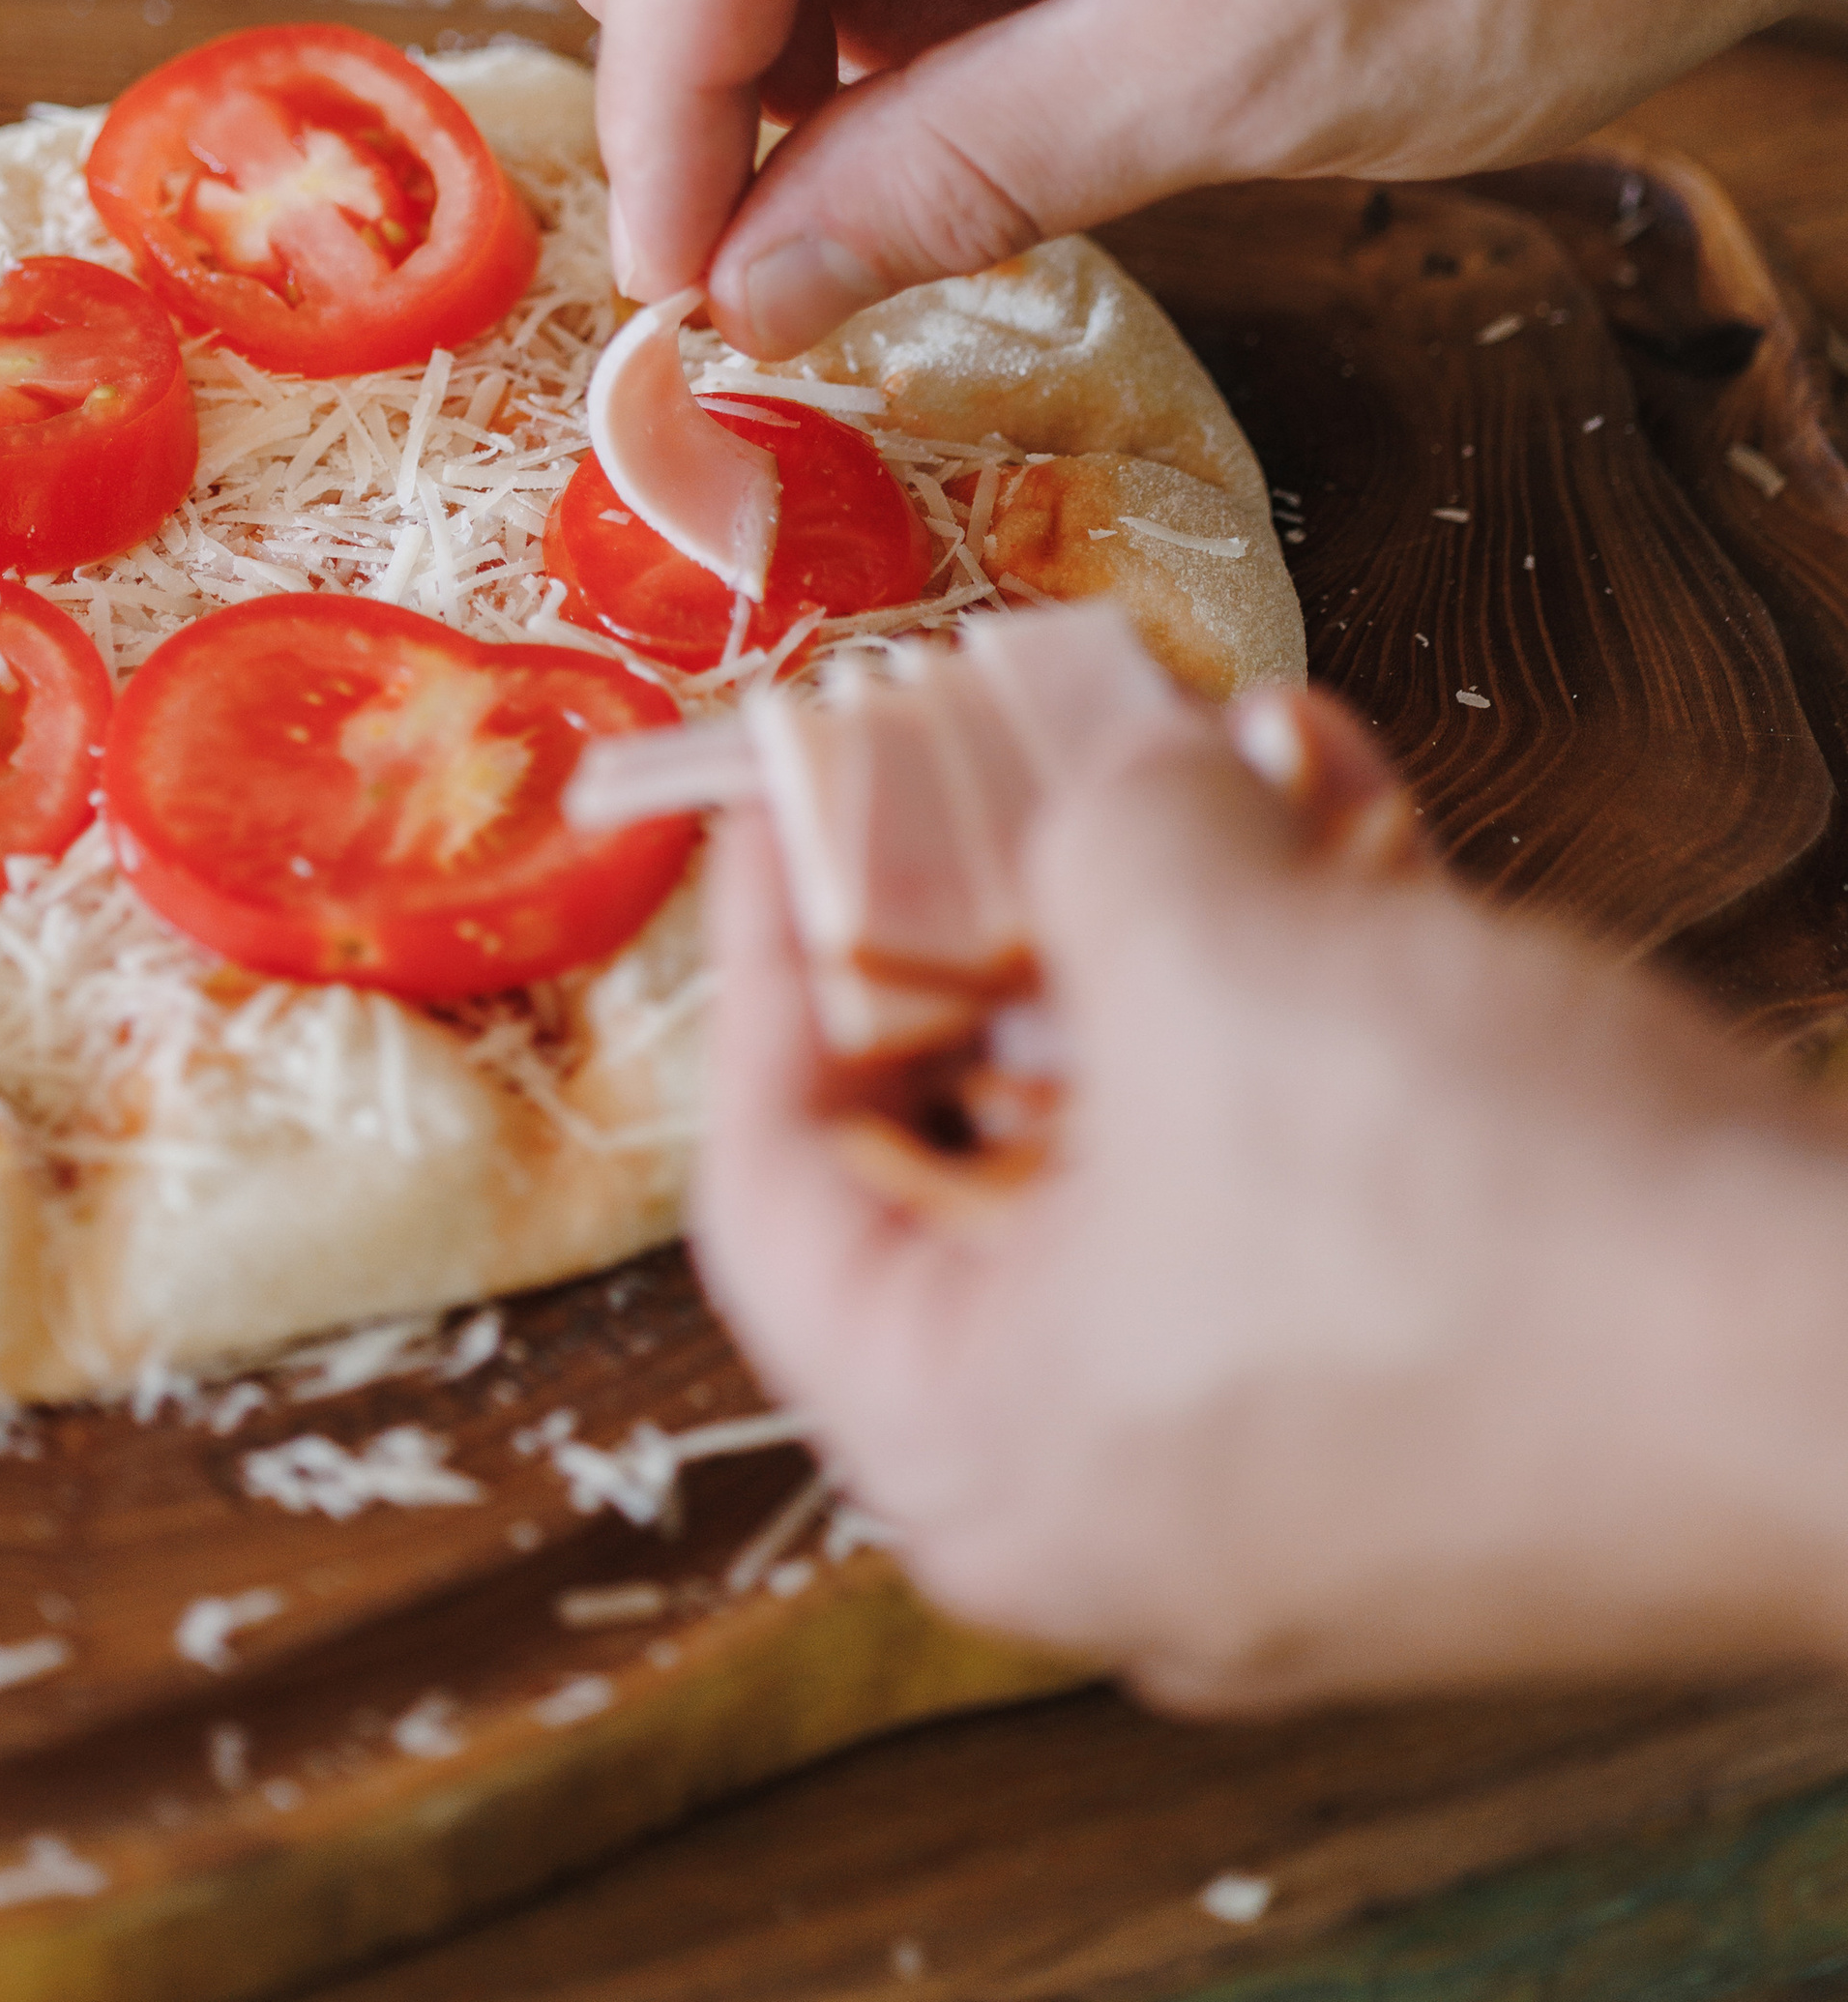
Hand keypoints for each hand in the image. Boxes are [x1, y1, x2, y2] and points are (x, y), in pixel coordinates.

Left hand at [693, 612, 1847, 1706]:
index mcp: (977, 1451)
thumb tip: (1101, 780)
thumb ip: (1086, 823)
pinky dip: (1313, 1019)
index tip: (786, 808)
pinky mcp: (1443, 1434)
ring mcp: (1285, 1489)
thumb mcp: (1214, 938)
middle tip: (1006, 764)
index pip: (766, 1191)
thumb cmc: (1502, 1221)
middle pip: (970, 1164)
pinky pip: (1310, 1195)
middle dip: (1009, 917)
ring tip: (1220, 753)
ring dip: (1186, 934)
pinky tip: (1353, 827)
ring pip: (1163, 1154)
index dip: (760, 961)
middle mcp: (1105, 1509)